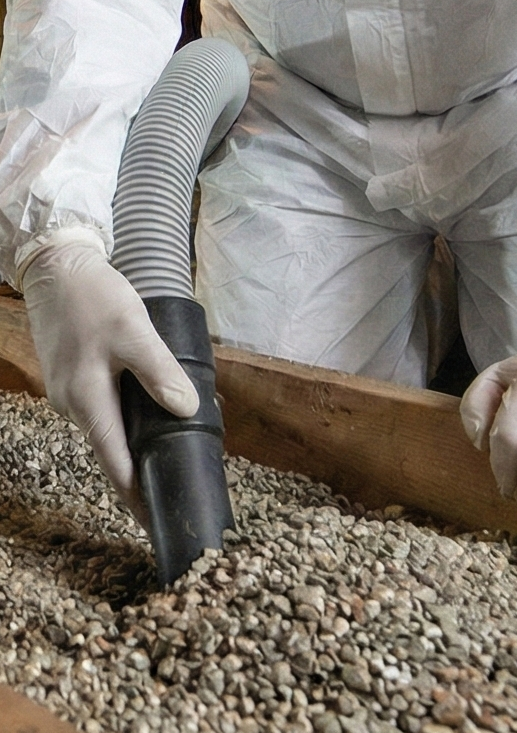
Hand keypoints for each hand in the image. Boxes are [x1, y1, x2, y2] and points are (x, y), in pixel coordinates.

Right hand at [20, 237, 198, 522]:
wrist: (56, 266)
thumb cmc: (94, 298)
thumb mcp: (134, 331)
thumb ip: (160, 372)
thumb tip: (187, 411)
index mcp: (87, 402)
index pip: (116, 465)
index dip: (138, 497)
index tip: (157, 524)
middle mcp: (74, 405)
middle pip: (114, 450)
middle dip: (144, 469)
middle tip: (178, 482)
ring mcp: (70, 392)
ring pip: (111, 426)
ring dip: (139, 438)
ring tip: (175, 446)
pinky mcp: (74, 376)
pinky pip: (106, 405)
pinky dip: (129, 413)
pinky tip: (152, 407)